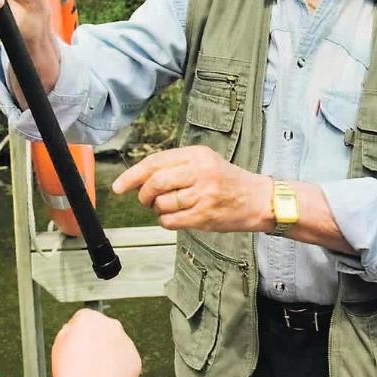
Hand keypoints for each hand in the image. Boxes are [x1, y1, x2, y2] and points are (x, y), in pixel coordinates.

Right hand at [50, 309, 141, 376]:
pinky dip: (118, 370)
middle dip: (97, 342)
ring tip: (94, 373)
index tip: (76, 347)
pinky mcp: (135, 359)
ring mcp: (126, 341)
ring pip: (116, 346)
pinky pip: (125, 362)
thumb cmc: (71, 373)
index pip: (85, 319)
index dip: (78, 335)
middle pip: (103, 330)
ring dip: (108, 356)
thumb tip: (75, 329)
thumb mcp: (59, 345)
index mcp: (89, 318)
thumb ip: (69, 331)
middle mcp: (111, 325)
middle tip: (85, 361)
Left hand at [112, 146, 273, 232]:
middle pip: (155, 183)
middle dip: (143, 195)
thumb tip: (138, 178)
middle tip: (144, 200)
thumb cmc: (228, 181)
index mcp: (197, 155)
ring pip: (161, 203)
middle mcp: (200, 172)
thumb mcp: (204, 161)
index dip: (132, 175)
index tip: (119, 186)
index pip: (155, 162)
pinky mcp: (205, 216)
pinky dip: (165, 221)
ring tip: (168, 207)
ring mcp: (203, 195)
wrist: (258, 199)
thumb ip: (175, 166)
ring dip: (157, 209)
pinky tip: (175, 217)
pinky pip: (171, 220)